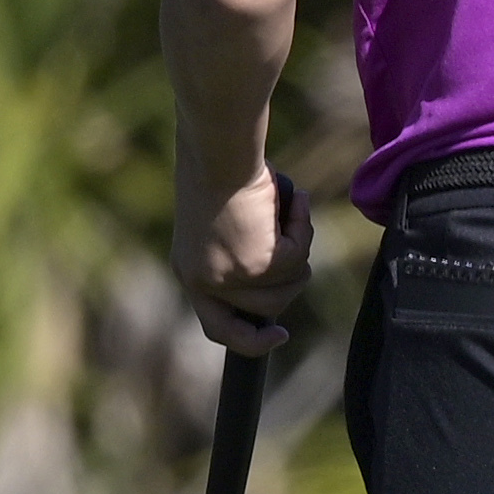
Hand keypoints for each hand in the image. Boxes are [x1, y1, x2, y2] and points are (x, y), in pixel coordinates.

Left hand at [178, 168, 313, 354]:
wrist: (220, 153)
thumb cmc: (220, 170)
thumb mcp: (224, 224)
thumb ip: (241, 253)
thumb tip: (284, 273)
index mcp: (190, 272)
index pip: (218, 328)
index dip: (250, 341)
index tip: (279, 336)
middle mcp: (205, 282)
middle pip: (266, 309)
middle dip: (291, 281)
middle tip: (298, 244)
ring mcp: (232, 278)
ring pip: (291, 283)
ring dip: (299, 246)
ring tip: (289, 208)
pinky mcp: (259, 265)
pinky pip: (300, 256)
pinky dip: (302, 226)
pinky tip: (292, 200)